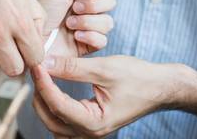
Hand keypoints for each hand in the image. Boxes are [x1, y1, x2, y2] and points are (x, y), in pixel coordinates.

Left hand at [31, 55, 177, 136]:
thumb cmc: (138, 78)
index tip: (36, 63)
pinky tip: (54, 90)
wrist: (160, 87)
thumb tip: (46, 63)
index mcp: (93, 123)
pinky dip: (55, 108)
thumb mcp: (104, 69)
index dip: (42, 83)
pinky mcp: (92, 124)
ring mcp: (91, 131)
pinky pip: (64, 123)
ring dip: (45, 102)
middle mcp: (90, 133)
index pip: (56, 104)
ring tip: (43, 78)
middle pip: (50, 118)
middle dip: (40, 93)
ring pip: (54, 123)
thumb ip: (73, 68)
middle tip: (37, 69)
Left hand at [37, 0, 115, 57]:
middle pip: (111, 1)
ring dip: (88, 21)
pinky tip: (75, 36)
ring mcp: (89, 27)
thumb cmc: (43, 12)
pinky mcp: (88, 45)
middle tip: (75, 8)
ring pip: (108, 22)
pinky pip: (103, 40)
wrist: (32, 40)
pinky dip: (90, 36)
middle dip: (94, 5)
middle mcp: (88, 8)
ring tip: (70, 25)